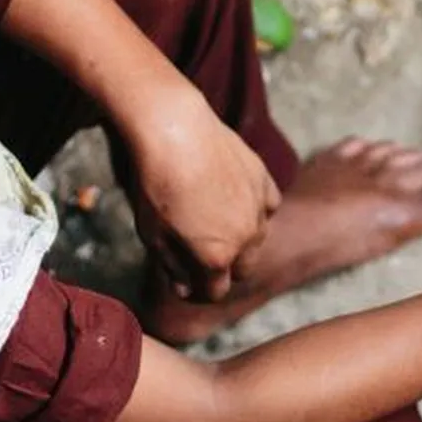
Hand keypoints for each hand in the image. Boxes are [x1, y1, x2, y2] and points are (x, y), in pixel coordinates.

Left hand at [117, 88, 281, 300]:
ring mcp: (259, 209)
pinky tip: (236, 200)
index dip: (199, 291)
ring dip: (241, 240)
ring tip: (215, 222)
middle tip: (201, 253)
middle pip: (243, 269)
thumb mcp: (153, 234)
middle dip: (224, 269)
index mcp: (217, 258)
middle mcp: (246, 238)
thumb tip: (185, 289)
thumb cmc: (155, 183)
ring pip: (258, 239)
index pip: (216, 291)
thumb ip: (173, 267)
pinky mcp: (264, 180)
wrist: (174, 129)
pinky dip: (255, 209)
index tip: (187, 282)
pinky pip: (268, 206)